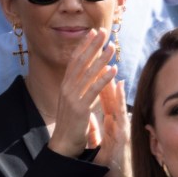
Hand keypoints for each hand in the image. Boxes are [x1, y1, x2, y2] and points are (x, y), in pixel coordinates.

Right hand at [47, 29, 117, 158]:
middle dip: (93, 45)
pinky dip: (104, 79)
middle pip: (81, 62)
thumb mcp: (73, 102)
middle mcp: (67, 88)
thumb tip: (86, 77)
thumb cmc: (70, 125)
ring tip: (112, 47)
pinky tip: (114, 70)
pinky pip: (94, 90)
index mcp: (65, 86)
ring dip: (101, 59)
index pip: (75, 60)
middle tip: (104, 31)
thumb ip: (78, 89)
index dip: (84, 45)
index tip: (93, 32)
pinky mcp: (80, 108)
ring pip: (89, 74)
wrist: (63, 145)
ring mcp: (72, 98)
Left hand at [93, 78, 132, 176]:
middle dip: (107, 81)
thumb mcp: (100, 143)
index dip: (99, 85)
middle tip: (102, 63)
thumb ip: (95, 130)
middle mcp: (118, 124)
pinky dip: (120, 105)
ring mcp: (121, 129)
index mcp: (111, 124)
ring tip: (111, 72)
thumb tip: (90, 117)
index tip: (94, 70)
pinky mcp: (123, 137)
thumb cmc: (110, 162)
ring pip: (118, 105)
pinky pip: (121, 119)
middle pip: (112, 99)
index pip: (104, 102)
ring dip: (115, 89)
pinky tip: (119, 93)